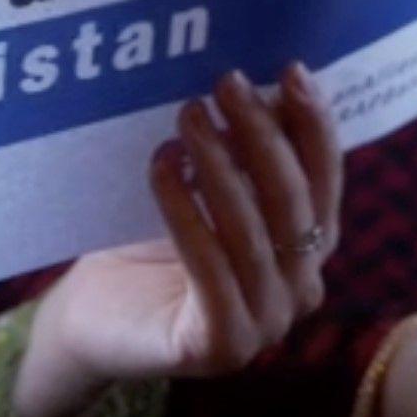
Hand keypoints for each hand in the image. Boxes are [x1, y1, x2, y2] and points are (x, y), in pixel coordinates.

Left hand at [14, 64, 340, 416]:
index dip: (314, 125)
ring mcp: (267, 326)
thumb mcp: (204, 189)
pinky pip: (210, 268)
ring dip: (219, 164)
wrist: (89, 318)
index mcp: (309, 250)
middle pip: (293, 201)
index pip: (327, 181)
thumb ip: (243, 153)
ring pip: (252, 232)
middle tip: (226, 82)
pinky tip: (163, 166)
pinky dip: (186, 212)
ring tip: (189, 114)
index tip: (291, 71)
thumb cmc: (147, 245)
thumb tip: (267, 87)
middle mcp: (301, 291)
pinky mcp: (224, 345)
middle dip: (262, 134)